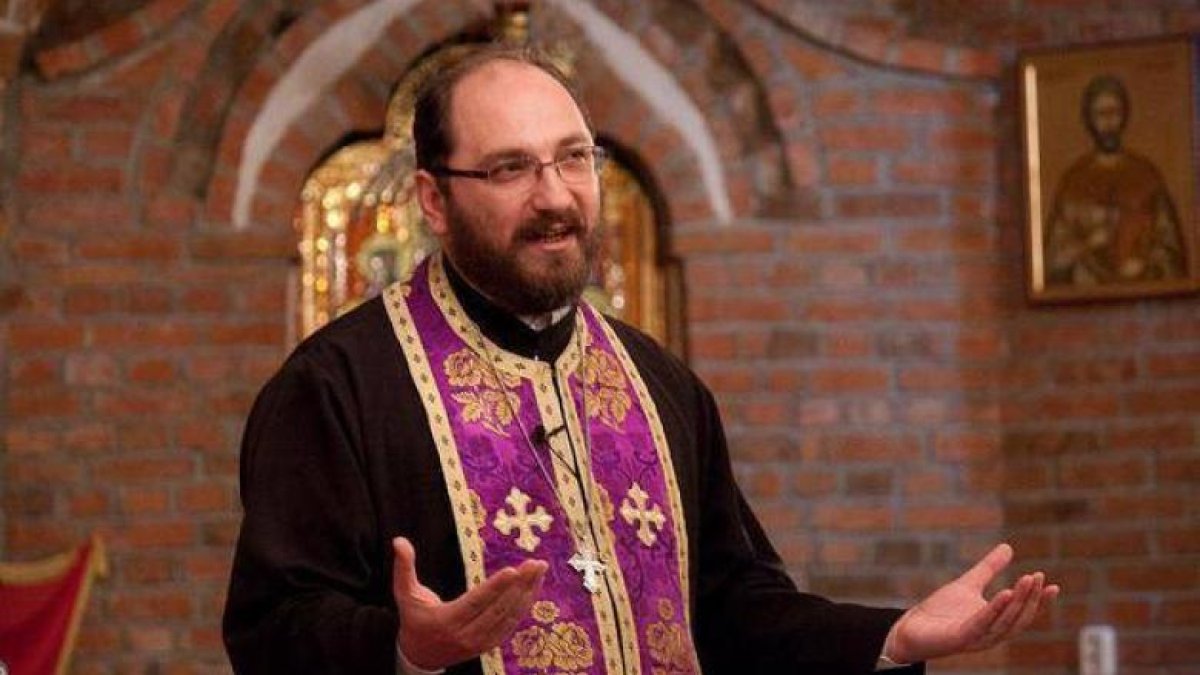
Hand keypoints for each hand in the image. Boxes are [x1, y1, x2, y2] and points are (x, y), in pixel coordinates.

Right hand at [391, 536, 547, 669]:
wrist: (419, 656)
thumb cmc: (413, 618)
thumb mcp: (404, 593)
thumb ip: (403, 567)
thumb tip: (399, 539)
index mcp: (446, 620)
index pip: (475, 603)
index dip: (495, 588)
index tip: (512, 571)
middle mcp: (465, 635)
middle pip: (497, 609)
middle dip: (519, 585)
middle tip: (535, 563)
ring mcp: (479, 642)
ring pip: (508, 617)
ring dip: (527, 593)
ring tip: (539, 569)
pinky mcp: (489, 645)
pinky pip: (511, 625)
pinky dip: (524, 606)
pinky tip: (533, 588)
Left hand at [884, 543, 1059, 663]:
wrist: (912, 628)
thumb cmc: (941, 611)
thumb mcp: (969, 584)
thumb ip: (989, 568)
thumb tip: (1008, 547)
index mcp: (996, 622)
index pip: (1023, 613)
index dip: (1039, 601)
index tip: (1052, 585)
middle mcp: (991, 633)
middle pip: (1018, 617)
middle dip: (1030, 598)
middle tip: (1037, 576)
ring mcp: (978, 638)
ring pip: (1006, 622)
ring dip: (1018, 601)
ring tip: (1026, 580)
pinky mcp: (962, 638)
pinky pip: (983, 623)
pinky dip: (996, 608)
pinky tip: (1005, 592)